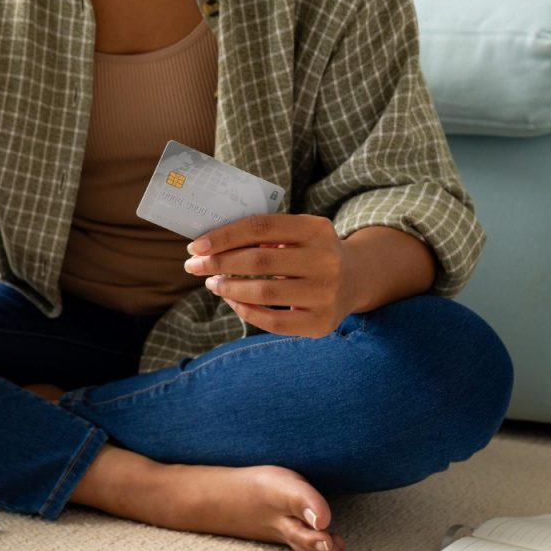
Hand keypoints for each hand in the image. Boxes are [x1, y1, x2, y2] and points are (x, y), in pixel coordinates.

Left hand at [183, 213, 359, 337]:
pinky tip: (233, 301)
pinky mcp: (321, 323)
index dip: (224, 236)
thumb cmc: (310, 251)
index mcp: (316, 229)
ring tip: (212, 283)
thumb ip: (263, 233)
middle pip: (259, 260)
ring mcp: (326, 294)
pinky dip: (246, 311)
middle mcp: (326, 261)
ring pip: (264, 292)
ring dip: (229, 288)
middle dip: (219, 263)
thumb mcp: (297, 233)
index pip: (261, 227)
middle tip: (193, 266)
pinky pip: (274, 321)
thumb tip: (211, 243)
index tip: (196, 246)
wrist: (357, 278)